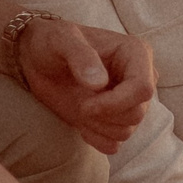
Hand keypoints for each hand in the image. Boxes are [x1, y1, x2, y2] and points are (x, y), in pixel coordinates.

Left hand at [18, 20, 155, 154]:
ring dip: (97, 126)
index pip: (143, 88)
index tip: (86, 105)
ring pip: (126, 131)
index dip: (116, 103)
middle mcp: (140, 77)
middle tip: (79, 105)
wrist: (39, 59)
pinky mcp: (116, 120)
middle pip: (136, 113)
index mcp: (136, 53)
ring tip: (79, 108)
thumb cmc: (52, 42)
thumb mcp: (61, 40)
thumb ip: (80, 56)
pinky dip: (96, 139)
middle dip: (103, 116)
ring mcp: (129, 101)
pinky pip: (115, 143)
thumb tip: (99, 83)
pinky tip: (81, 124)